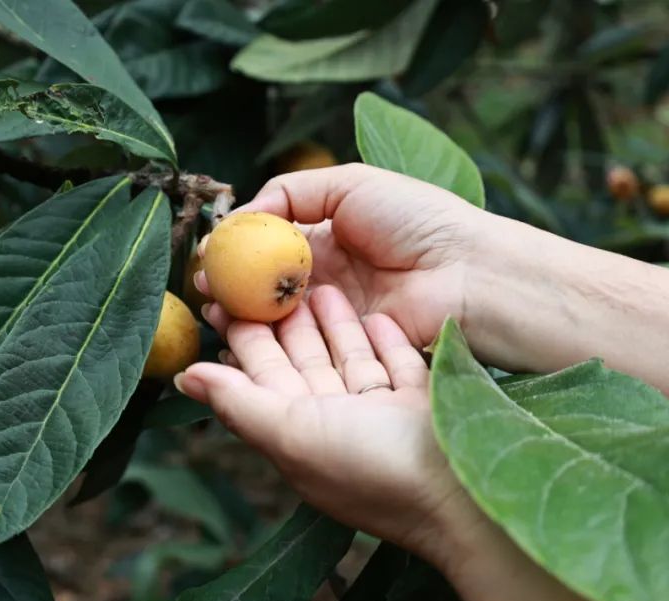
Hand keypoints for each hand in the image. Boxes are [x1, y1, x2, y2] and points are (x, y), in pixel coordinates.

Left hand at [175, 284, 477, 560]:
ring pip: (348, 360)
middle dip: (287, 320)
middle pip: (303, 362)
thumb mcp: (290, 434)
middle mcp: (334, 424)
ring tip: (323, 282)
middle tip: (273, 272)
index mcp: (297, 433)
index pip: (262, 375)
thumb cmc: (370, 468)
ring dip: (333, 323)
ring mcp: (379, 417)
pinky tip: (375, 312)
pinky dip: (382, 339)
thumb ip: (239, 402)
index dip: (244, 336)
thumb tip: (184, 377)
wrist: (461, 495)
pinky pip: (394, 366)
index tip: (226, 294)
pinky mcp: (417, 407)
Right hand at [195, 164, 486, 350]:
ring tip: (212, 307)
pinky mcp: (340, 347)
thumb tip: (243, 212)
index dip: (238, 246)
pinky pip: (294, 344)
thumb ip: (292, 192)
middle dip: (230, 282)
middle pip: (265, 280)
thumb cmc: (418, 220)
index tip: (209, 250)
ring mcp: (333, 313)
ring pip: (274, 313)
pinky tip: (236, 334)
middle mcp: (328, 273)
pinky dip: (263, 340)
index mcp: (330, 232)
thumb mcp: (350, 184)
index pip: (271, 240)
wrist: (466, 273)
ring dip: (239, 311)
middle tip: (202, 285)